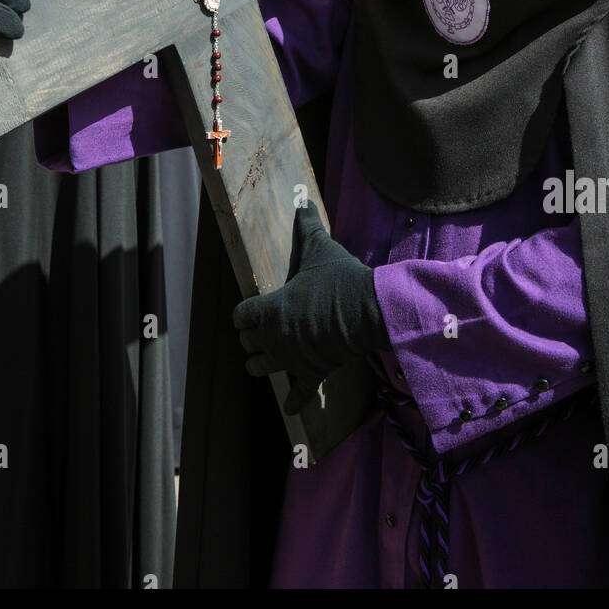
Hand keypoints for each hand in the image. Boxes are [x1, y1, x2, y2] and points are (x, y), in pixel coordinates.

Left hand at [232, 206, 388, 414]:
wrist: (366, 310)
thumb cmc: (338, 278)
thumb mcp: (319, 248)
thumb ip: (307, 227)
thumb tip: (302, 201)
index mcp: (271, 307)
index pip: (242, 315)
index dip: (243, 314)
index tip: (247, 313)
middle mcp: (275, 336)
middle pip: (248, 342)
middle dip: (249, 338)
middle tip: (254, 335)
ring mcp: (292, 357)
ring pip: (261, 368)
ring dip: (259, 365)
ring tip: (258, 363)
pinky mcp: (314, 372)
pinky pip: (299, 393)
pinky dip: (294, 400)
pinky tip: (290, 408)